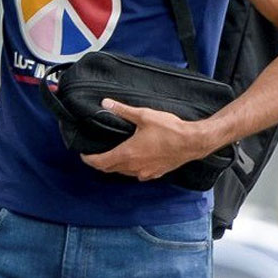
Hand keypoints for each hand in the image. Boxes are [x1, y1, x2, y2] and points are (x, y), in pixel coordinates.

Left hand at [81, 98, 217, 180]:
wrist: (193, 142)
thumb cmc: (170, 129)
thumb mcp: (144, 116)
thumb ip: (123, 110)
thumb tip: (106, 103)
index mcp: (128, 154)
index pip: (100, 162)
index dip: (89, 159)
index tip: (84, 155)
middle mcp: (134, 167)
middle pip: (109, 169)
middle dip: (100, 163)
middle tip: (95, 155)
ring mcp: (145, 172)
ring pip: (123, 173)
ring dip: (115, 166)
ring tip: (112, 156)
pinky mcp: (156, 173)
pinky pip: (137, 174)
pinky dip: (130, 168)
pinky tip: (133, 160)